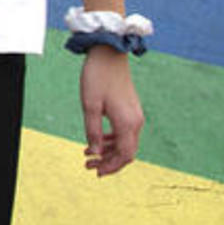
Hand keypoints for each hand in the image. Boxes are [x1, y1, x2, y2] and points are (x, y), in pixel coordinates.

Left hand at [79, 47, 144, 176]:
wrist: (109, 53)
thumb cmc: (97, 77)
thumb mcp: (89, 106)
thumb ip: (93, 132)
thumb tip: (95, 153)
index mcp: (127, 123)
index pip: (124, 155)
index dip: (111, 167)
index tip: (95, 171)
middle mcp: (136, 121)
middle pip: (126, 152)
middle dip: (108, 162)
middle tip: (88, 166)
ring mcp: (135, 115)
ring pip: (125, 142)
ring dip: (108, 151)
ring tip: (88, 154)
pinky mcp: (130, 109)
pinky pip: (124, 132)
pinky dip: (111, 140)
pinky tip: (97, 141)